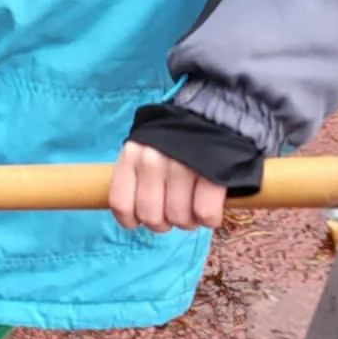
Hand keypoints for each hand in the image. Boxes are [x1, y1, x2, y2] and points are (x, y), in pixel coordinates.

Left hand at [109, 142, 226, 233]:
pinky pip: (205, 213)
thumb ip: (137, 177)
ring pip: (178, 218)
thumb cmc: (176, 141)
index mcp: (132, 154)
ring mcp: (182, 166)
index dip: (131, 220)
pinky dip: (209, 219)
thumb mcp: (145, 150)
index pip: (121, 203)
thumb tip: (134, 217)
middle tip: (175, 211)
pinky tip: (210, 210)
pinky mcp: (211, 173)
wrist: (216, 116)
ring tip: (193, 208)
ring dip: (188, 221)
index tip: (140, 221)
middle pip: (151, 216)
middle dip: (165, 222)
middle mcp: (153, 160)